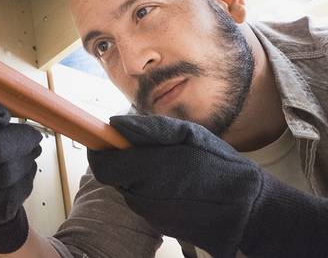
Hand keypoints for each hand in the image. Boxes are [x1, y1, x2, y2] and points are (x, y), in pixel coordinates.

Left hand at [87, 115, 262, 257]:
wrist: (250, 212)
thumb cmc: (221, 166)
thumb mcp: (189, 135)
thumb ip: (149, 129)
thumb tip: (115, 124)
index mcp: (149, 170)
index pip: (102, 165)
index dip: (101, 151)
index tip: (108, 140)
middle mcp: (143, 196)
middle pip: (114, 176)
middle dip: (125, 161)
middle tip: (150, 151)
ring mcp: (150, 214)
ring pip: (129, 189)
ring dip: (140, 177)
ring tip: (171, 168)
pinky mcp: (160, 225)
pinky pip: (145, 202)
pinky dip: (153, 191)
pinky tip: (178, 186)